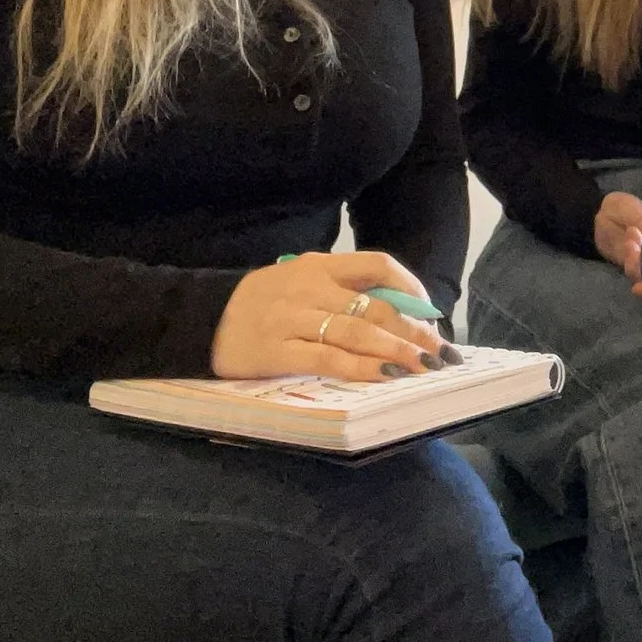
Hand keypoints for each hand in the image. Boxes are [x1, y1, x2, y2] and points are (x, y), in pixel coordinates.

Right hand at [209, 251, 451, 381]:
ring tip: (424, 367)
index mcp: (319, 265)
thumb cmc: (260, 304)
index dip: (410, 288)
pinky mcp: (278, 351)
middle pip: (375, 306)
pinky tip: (384, 377)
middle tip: (441, 352)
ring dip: (397, 351)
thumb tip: (397, 312)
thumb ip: (341, 290)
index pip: (377, 265)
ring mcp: (293, 319)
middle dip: (415, 331)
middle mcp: (310, 288)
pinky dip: (361, 368)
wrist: (200, 320)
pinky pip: (328, 358)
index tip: (430, 313)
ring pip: (358, 332)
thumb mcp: (299, 281)